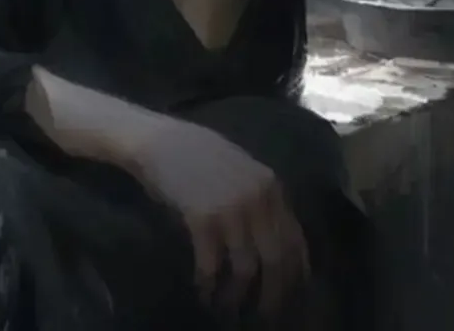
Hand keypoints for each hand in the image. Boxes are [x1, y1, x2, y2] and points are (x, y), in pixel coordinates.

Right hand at [128, 114, 309, 316]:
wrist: (157, 139)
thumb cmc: (196, 152)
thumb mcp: (240, 169)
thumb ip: (261, 198)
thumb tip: (274, 241)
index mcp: (271, 185)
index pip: (295, 240)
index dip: (295, 274)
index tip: (291, 295)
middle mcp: (258, 197)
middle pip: (276, 259)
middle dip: (273, 294)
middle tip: (265, 314)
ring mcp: (231, 208)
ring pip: (246, 268)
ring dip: (238, 295)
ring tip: (229, 308)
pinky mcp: (203, 218)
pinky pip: (212, 264)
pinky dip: (209, 284)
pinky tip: (204, 292)